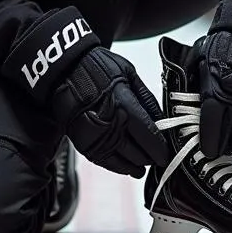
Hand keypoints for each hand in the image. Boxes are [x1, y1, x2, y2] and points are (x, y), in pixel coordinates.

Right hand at [48, 47, 169, 177]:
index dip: (161, 149)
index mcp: (124, 105)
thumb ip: (147, 100)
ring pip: (122, 162)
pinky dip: (117, 166)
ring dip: (135, 166)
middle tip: (157, 156)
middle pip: (138, 153)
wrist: (64, 69)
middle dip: (150, 157)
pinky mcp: (82, 141)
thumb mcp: (130, 74)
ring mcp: (95, 135)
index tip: (167, 153)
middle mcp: (110, 123)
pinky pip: (104, 161)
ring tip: (142, 166)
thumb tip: (162, 121)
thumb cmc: (97, 66)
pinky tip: (125, 166)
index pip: (150, 137)